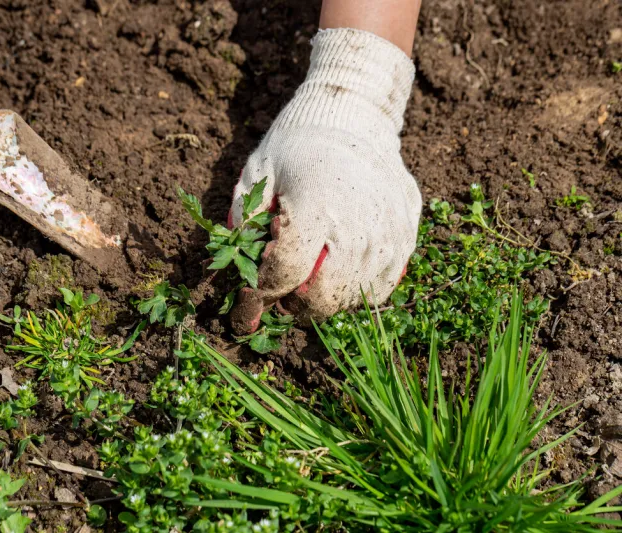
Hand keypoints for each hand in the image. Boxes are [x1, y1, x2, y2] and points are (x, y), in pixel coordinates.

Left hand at [229, 28, 421, 333]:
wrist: (353, 115)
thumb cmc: (296, 147)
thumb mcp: (256, 176)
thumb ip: (244, 230)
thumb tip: (242, 290)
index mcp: (315, 203)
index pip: (286, 272)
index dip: (262, 291)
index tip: (252, 291)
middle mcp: (358, 223)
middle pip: (323, 297)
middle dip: (293, 305)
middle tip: (282, 290)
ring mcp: (389, 232)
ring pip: (354, 298)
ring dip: (324, 299)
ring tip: (310, 276)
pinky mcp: (407, 236)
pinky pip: (382, 286)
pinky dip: (356, 290)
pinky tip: (338, 270)